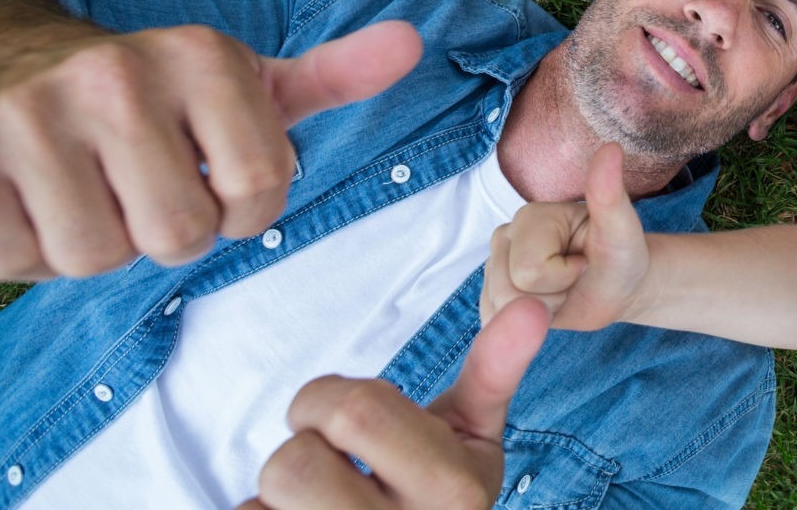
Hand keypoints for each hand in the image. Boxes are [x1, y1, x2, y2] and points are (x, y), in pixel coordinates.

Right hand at [0, 20, 420, 279]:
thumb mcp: (244, 80)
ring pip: (95, 258)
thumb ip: (332, 74)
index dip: (240, 209)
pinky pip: (17, 259)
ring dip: (92, 244)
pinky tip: (26, 195)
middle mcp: (116, 74)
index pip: (260, 189)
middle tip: (139, 185)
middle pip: (176, 236)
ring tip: (82, 186)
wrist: (6, 62)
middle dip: (163, 232)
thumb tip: (413, 43)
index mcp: (201, 55)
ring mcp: (29, 114)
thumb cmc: (151, 96)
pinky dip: (23, 249)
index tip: (211, 176)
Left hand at [237, 296, 550, 509]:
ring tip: (314, 494)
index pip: (354, 411)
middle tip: (322, 452)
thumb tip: (531, 306)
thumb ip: (494, 370)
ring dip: (274, 492)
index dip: (324, 400)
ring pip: (266, 502)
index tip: (337, 415)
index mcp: (451, 489)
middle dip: (297, 445)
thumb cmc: (439, 494)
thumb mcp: (474, 436)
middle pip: (294, 465)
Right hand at [481, 143, 648, 330]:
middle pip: (510, 292)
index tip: (584, 261)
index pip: (530, 269)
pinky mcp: (491, 295)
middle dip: (551, 295)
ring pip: (501, 309)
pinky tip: (544, 305)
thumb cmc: (621, 255)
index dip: (564, 275)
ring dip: (540, 311)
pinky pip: (494, 322)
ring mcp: (494, 266)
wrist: (617, 288)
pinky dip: (524, 325)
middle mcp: (504, 236)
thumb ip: (609, 192)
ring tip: (562, 289)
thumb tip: (611, 148)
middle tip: (574, 277)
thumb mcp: (622, 228)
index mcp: (530, 215)